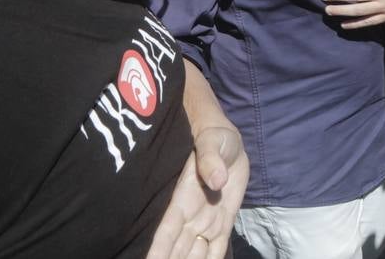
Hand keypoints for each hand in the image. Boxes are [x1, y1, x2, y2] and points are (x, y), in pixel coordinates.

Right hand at [146, 126, 248, 258]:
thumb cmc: (214, 137)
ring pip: (192, 254)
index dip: (157, 250)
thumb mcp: (213, 141)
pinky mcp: (223, 223)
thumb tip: (217, 181)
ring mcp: (206, 222)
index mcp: (183, 198)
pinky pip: (216, 248)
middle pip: (175, 250)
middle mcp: (190, 216)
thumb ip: (211, 159)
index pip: (166, 231)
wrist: (226, 142)